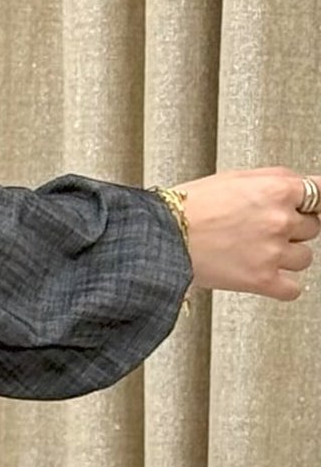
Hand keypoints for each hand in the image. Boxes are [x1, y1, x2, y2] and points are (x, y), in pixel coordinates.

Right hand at [176, 169, 316, 299]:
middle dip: (293, 229)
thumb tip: (302, 188)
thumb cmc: (190, 206)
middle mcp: (280, 220)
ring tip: (258, 251)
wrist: (162, 237)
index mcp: (278, 188)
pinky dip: (282, 285)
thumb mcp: (237, 177)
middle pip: (313, 227)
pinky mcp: (262, 280)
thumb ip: (275, 181)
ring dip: (287, 256)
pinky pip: (293, 289)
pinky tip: (267, 276)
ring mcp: (273, 251)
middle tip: (265, 229)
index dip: (314, 202)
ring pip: (304, 258)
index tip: (311, 208)